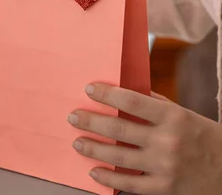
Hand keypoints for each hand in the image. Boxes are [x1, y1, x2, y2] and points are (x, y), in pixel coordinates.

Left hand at [68, 83, 221, 194]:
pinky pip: (129, 184)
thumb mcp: (183, 114)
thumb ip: (154, 104)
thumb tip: (123, 90)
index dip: (107, 94)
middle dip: (90, 122)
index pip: (132, 101)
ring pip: (118, 157)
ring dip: (93, 149)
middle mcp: (168, 141)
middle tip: (73, 117)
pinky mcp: (164, 188)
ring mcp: (165, 166)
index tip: (89, 89)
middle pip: (119, 129)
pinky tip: (94, 171)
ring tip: (77, 143)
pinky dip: (108, 178)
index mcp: (173, 117)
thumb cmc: (202, 137)